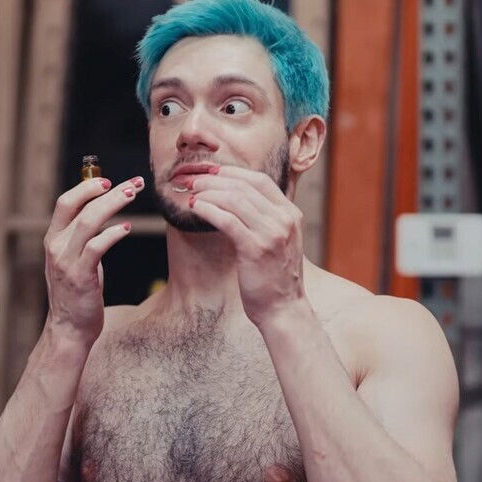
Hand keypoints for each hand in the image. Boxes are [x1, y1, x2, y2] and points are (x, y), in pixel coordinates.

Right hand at [43, 174, 144, 342]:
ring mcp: (66, 261)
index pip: (65, 202)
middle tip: (133, 184)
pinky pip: (97, 246)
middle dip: (104, 190)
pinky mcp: (80, 276)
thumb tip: (101, 212)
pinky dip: (113, 233)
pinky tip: (126, 228)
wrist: (69, 329)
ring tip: (132, 196)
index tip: (109, 181)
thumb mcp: (74, 259)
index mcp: (53, 239)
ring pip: (88, 221)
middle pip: (76, 206)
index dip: (86, 187)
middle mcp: (56, 246)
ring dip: (113, 205)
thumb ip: (82, 237)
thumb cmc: (77, 293)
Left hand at [182, 165, 307, 325]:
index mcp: (290, 214)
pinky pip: (227, 220)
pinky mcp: (256, 249)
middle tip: (192, 181)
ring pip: (234, 199)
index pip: (260, 180)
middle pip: (244, 186)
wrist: (283, 308)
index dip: (232, 172)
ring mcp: (271, 234)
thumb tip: (232, 199)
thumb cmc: (274, 277)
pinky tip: (196, 209)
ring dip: (208, 193)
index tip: (210, 173)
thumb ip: (263, 219)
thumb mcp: (277, 240)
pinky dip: (208, 210)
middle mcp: (284, 220)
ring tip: (191, 194)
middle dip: (214, 180)